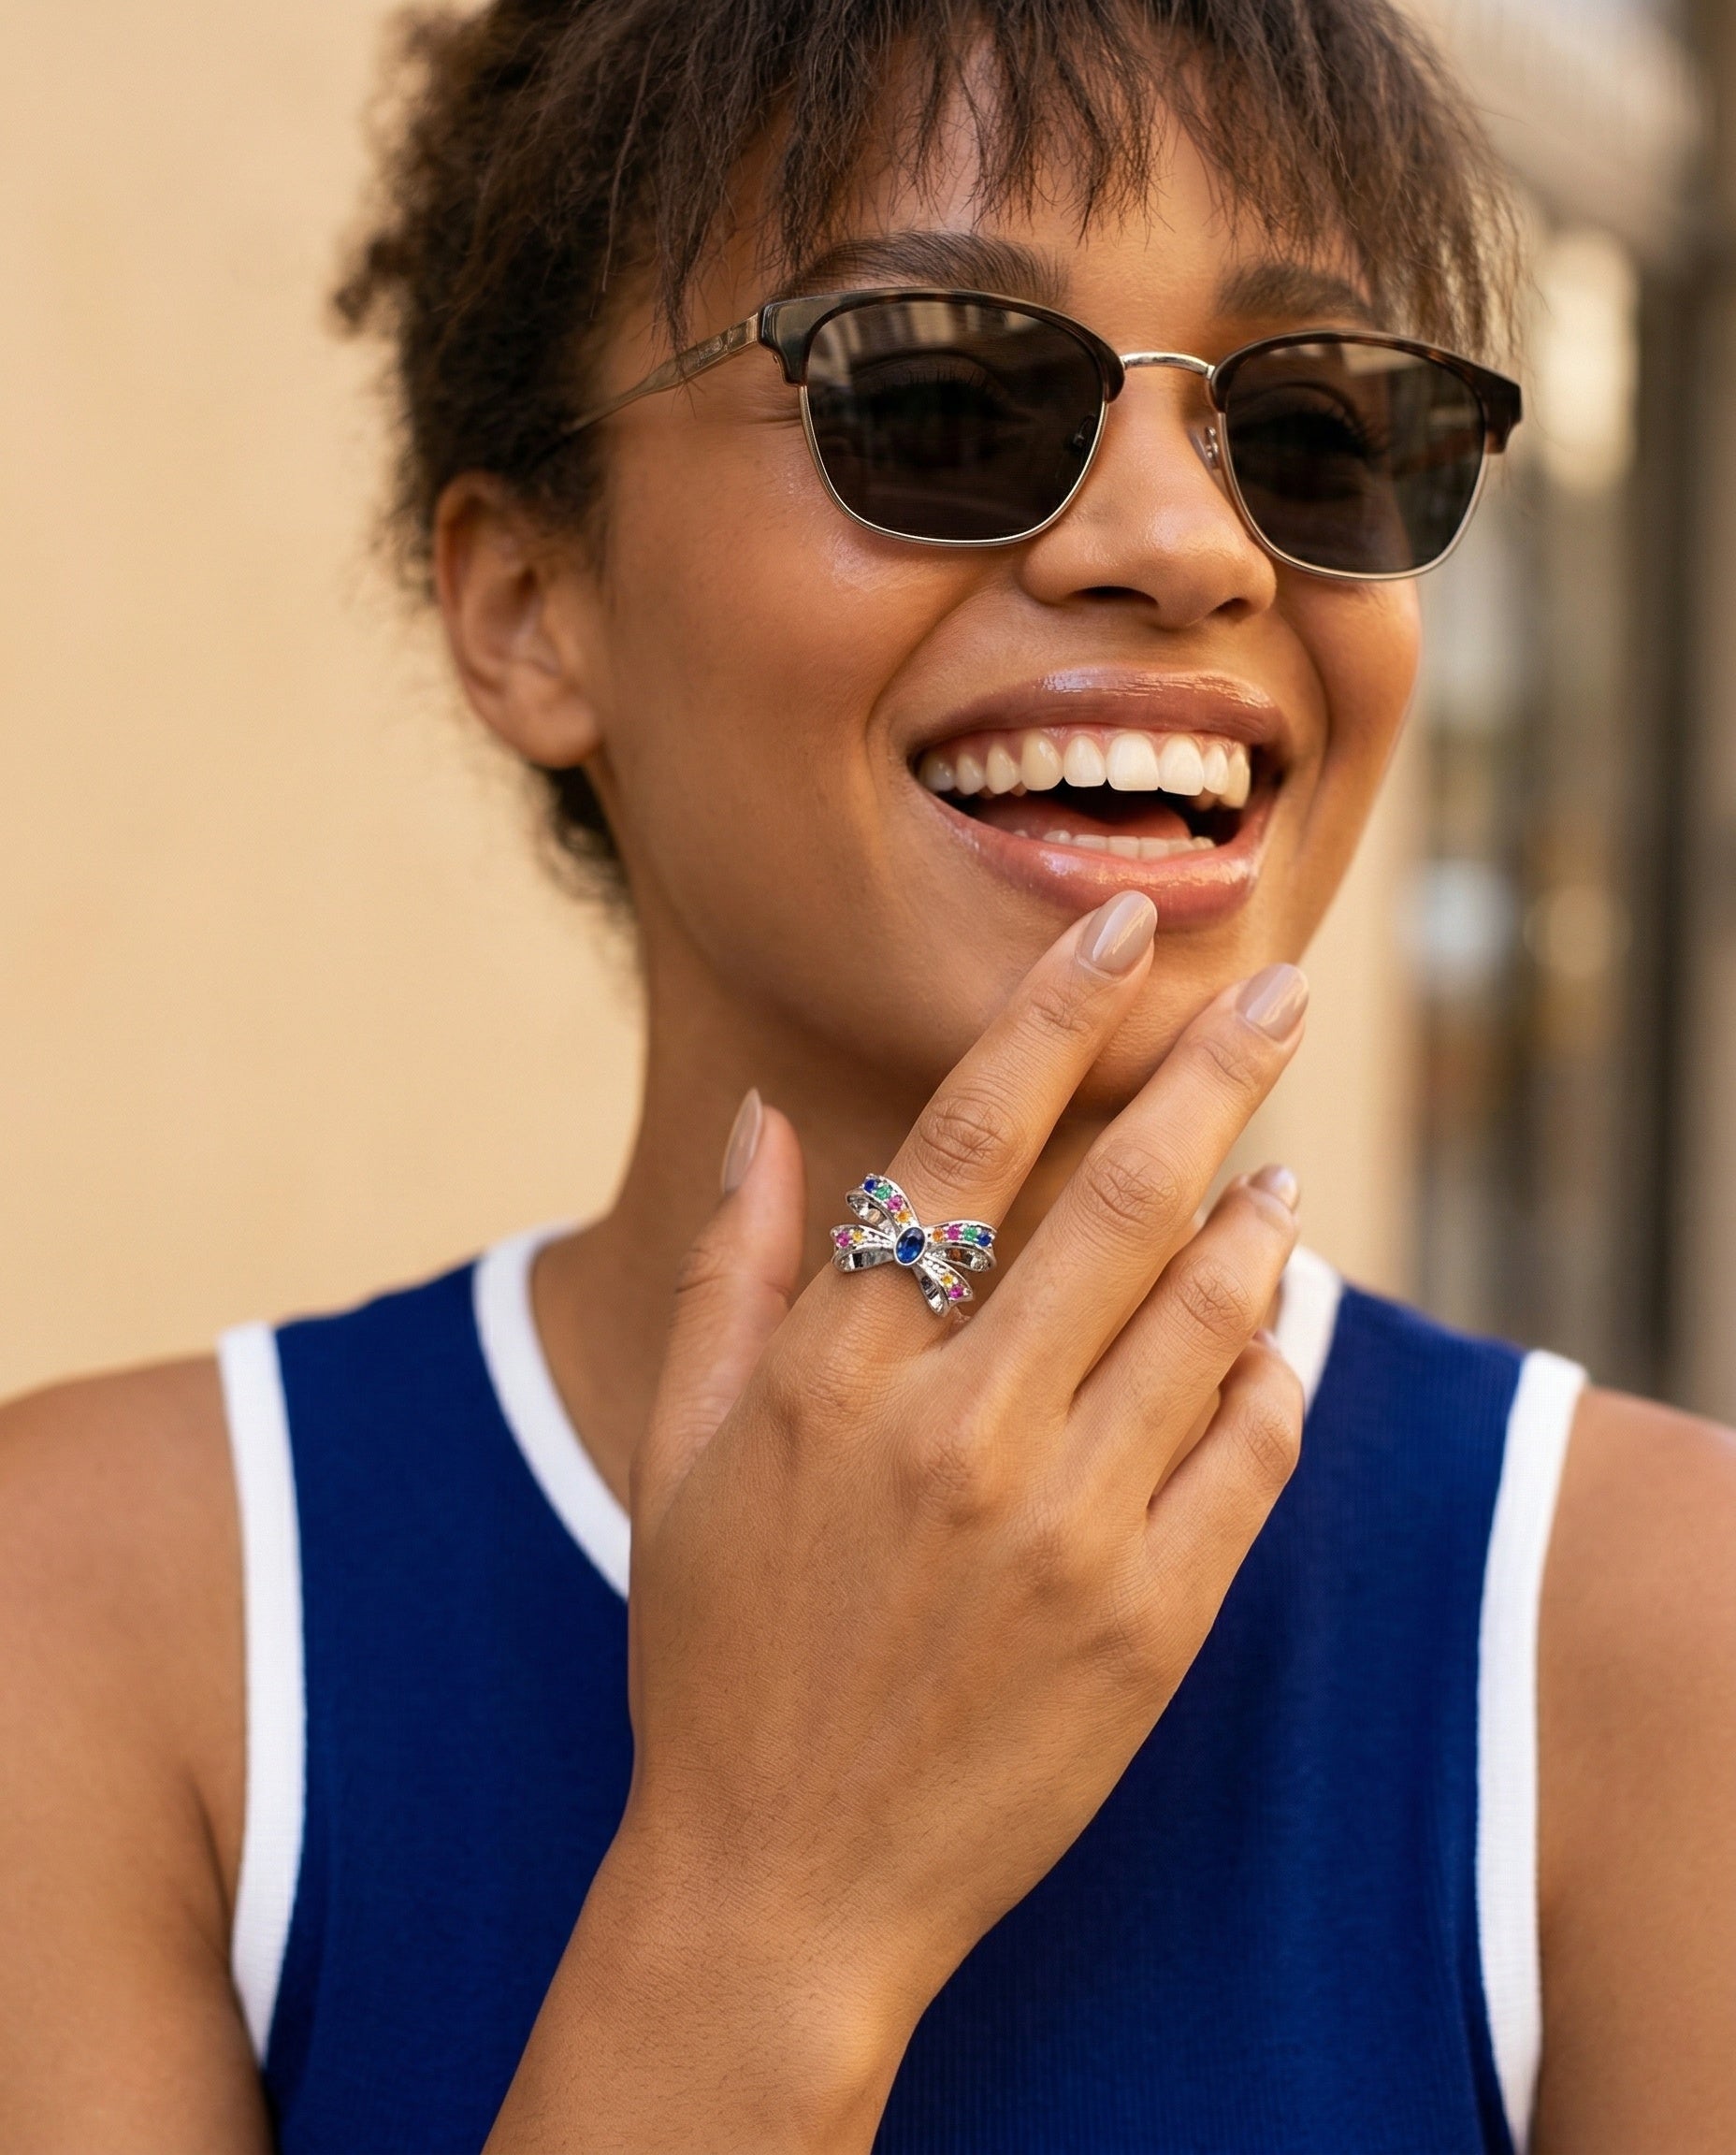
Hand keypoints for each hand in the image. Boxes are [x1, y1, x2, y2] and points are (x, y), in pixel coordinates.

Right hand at [491, 895, 1307, 2152]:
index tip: (1125, 924)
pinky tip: (1280, 1322)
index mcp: (834, 1377)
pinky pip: (1249, 1453)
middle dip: (1214, 1072)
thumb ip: (731, 1274)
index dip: (1056, 1014)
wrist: (783, 1887)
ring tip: (1281, 1163)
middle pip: (1124, 1201)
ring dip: (1261, 1217)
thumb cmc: (716, 1658)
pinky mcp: (1149, 1624)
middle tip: (1280, 989)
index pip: (965, 1139)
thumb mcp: (683, 1456)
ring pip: (1210, 1315)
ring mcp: (1068, 1533)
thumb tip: (770, 1117)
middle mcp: (960, 1435)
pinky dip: (1278, 1367)